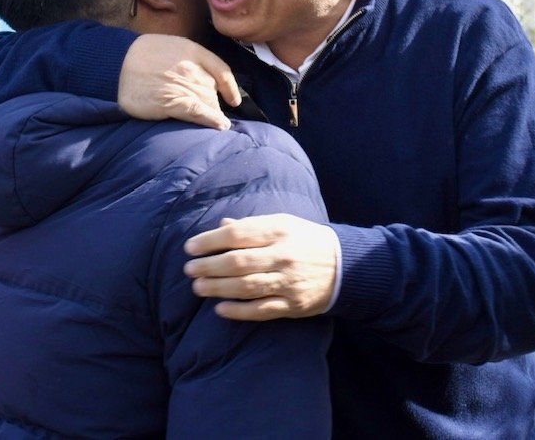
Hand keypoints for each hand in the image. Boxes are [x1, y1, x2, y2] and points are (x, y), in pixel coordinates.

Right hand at [118, 34, 239, 130]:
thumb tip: (203, 76)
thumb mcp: (167, 46)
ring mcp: (183, 84)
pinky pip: (200, 112)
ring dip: (211, 112)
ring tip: (211, 121)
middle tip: (205, 111)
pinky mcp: (173, 102)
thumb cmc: (139, 56)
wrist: (115, 65)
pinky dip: (212, 120)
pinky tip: (220, 125)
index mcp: (190, 50)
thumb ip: (187, 58)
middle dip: (212, 102)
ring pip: (208, 102)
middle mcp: (190, 67)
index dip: (230, 87)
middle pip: (212, 90)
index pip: (221, 69)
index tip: (234, 99)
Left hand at [183, 214, 338, 320]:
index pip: (237, 235)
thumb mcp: (284, 223)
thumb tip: (222, 225)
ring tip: (197, 288)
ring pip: (246, 287)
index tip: (190, 248)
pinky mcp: (293, 305)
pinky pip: (261, 310)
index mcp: (279, 231)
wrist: (345, 266)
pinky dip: (239, 311)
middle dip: (208, 266)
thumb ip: (253, 225)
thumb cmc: (306, 240)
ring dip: (218, 288)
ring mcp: (288, 282)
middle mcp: (282, 256)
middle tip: (189, 270)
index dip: (209, 241)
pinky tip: (220, 310)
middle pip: (237, 262)